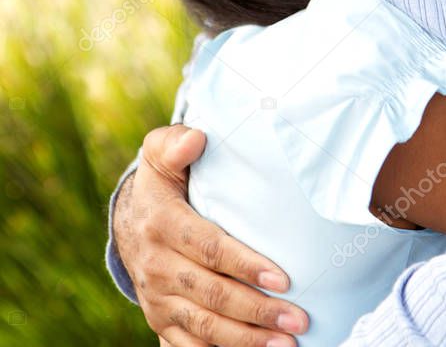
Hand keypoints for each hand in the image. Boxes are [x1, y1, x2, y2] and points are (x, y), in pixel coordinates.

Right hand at [114, 124, 308, 346]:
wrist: (129, 220)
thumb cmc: (161, 181)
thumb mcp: (160, 153)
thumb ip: (176, 143)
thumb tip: (196, 138)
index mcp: (162, 224)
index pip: (208, 249)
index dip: (245, 265)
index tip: (283, 278)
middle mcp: (156, 266)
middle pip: (211, 295)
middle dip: (257, 311)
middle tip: (298, 320)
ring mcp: (157, 298)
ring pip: (203, 327)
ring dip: (246, 340)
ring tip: (286, 345)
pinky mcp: (160, 320)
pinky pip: (188, 346)